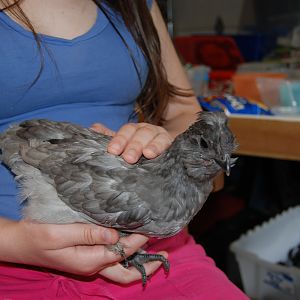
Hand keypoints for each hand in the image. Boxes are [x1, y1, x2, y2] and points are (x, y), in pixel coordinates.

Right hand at [0, 219, 166, 283]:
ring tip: (155, 248)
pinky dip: (125, 251)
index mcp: (89, 261)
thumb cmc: (38, 236)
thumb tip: (115, 234)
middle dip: (147, 265)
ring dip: (138, 259)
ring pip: (120, 266)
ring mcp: (91, 262)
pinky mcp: (87, 255)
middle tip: (165, 254)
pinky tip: (130, 239)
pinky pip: (111, 257)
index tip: (151, 228)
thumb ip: (88, 234)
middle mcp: (93, 264)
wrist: (22, 242)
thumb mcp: (61, 234)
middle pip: (126, 271)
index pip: (122, 252)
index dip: (138, 241)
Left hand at [91, 122, 172, 163]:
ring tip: (147, 154)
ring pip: (155, 137)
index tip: (113, 151)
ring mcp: (160, 136)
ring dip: (151, 145)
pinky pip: (168, 144)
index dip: (119, 140)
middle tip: (128, 158)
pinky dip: (163, 148)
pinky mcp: (171, 144)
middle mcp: (147, 130)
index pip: (126, 131)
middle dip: (134, 145)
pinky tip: (159, 155)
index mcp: (134, 130)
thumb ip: (108, 137)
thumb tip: (93, 128)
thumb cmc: (136, 152)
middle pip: (141, 133)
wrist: (158, 155)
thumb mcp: (122, 145)